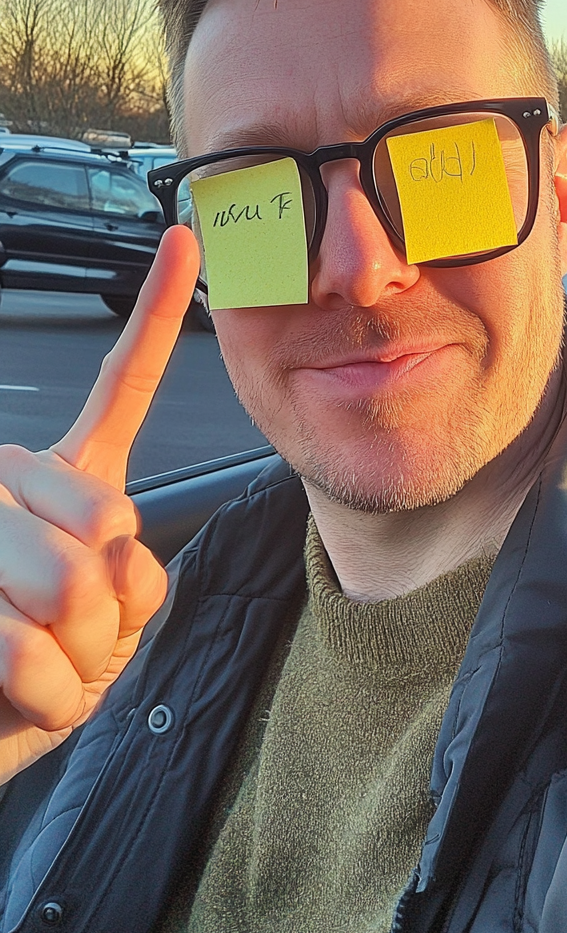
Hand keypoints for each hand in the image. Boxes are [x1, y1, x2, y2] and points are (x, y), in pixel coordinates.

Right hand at [0, 226, 199, 783]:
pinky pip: (24, 643)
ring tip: (40, 666)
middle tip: (73, 642)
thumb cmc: (48, 672)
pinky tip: (18, 690)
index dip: (156, 313)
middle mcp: (15, 480)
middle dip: (110, 616)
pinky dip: (41, 690)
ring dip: (73, 660)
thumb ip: (130, 577)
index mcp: (69, 478)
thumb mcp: (117, 623)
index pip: (121, 384)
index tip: (185, 242)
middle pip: (107, 524)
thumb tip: (105, 552)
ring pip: (69, 587)